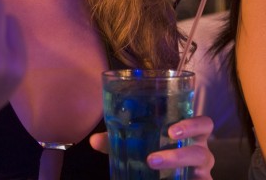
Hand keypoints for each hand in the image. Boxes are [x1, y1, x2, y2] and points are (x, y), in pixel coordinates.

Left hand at [90, 116, 214, 178]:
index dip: (193, 123)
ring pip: (201, 161)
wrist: (164, 177)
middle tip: (166, 139)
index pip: (203, 122)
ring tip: (152, 161)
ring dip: (176, 159)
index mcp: (187, 133)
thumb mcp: (135, 145)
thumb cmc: (153, 152)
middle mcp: (199, 149)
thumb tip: (93, 141)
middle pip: (203, 142)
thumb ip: (116, 140)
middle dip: (184, 141)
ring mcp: (202, 170)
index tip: (171, 130)